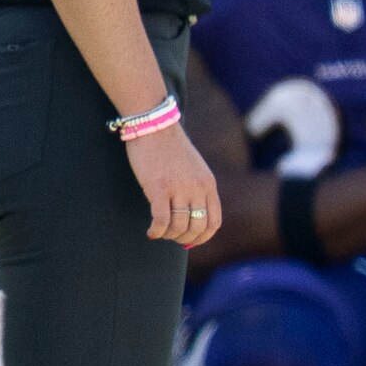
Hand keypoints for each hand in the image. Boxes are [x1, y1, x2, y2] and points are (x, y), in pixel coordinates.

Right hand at [124, 115, 218, 244]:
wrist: (154, 125)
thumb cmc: (170, 147)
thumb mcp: (193, 168)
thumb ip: (196, 190)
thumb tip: (190, 217)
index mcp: (208, 184)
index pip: (214, 222)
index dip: (203, 237)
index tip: (190, 240)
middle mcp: (197, 188)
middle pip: (197, 227)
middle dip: (185, 238)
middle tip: (172, 238)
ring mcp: (178, 188)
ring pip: (179, 226)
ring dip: (169, 235)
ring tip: (160, 233)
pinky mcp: (158, 188)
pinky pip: (161, 220)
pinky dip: (157, 231)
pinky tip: (151, 232)